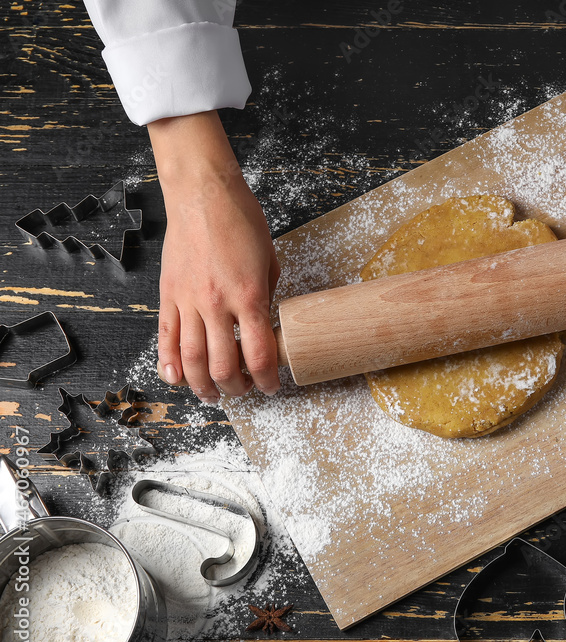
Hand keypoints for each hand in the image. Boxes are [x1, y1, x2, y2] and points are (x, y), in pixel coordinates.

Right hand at [149, 111, 280, 402]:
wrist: (204, 194)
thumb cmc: (241, 221)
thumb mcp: (269, 261)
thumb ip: (265, 297)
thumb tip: (264, 323)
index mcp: (249, 296)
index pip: (259, 355)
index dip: (267, 380)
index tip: (271, 387)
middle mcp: (217, 304)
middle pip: (223, 366)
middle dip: (236, 388)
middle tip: (244, 391)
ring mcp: (188, 301)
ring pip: (191, 360)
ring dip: (203, 385)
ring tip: (213, 394)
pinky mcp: (168, 294)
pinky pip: (166, 337)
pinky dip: (169, 363)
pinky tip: (177, 378)